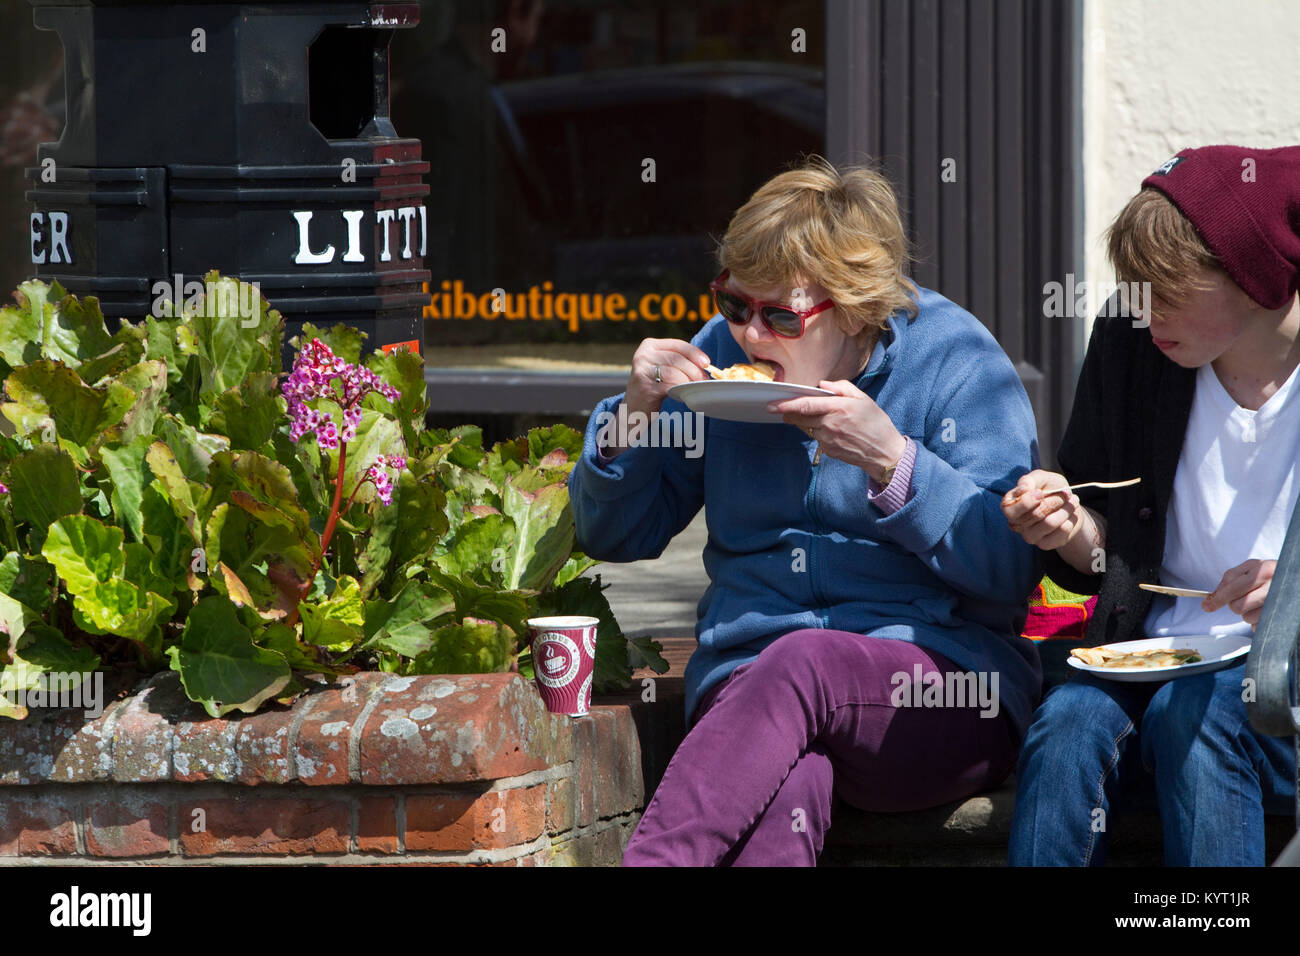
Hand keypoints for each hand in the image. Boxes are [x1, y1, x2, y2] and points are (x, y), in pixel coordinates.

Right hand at [623, 338, 712, 418]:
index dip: (694, 353)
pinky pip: (669, 386)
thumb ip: (678, 360)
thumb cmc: (653, 386)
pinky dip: (680, 390)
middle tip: (703, 380)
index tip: (706, 363)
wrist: (633, 409)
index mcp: (649, 345)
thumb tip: (705, 364)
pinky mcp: (644, 387)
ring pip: (674, 372)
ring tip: (695, 388)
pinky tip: (683, 394)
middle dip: (694, 369)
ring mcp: (642, 371)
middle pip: (677, 359)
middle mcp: (643, 355)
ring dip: (688, 381)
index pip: (677, 345)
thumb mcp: (662, 367)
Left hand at [766, 379, 905, 480]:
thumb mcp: (863, 399)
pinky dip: (817, 432)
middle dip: (789, 413)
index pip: (806, 405)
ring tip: (816, 417)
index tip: (772, 404)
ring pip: (806, 428)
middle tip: (783, 409)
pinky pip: (816, 438)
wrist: (884, 452)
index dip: (786, 405)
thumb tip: (822, 385)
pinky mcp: (828, 450)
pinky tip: (830, 430)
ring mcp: (828, 439)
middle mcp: (830, 424)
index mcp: (838, 408)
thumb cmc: (876, 423)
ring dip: (804, 422)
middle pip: (799, 418)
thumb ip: (841, 388)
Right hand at [1001, 470, 1093, 550]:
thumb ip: (1030, 479)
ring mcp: (1030, 536)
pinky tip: (1070, 516)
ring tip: (1072, 502)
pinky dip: (1070, 521)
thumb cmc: (1050, 489)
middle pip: (1035, 514)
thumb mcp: (1041, 478)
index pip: (1011, 510)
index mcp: (1010, 506)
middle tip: (1065, 494)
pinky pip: (1061, 533)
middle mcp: (1016, 524)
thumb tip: (1024, 488)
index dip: (1027, 501)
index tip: (1040, 492)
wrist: (1067, 504)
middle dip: (1055, 500)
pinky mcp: (1045, 544)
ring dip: (1066, 510)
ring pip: (1049, 523)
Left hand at [1202, 559, 1274, 627]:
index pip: (1232, 589)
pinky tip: (1265, 609)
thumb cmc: (1270, 573)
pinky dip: (1258, 620)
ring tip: (1258, 602)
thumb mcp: (1251, 568)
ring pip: (1247, 618)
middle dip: (1234, 605)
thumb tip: (1212, 597)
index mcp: (1263, 570)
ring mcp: (1279, 602)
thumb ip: (1230, 578)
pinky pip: (1258, 625)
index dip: (1217, 599)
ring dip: (1247, 613)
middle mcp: (1273, 586)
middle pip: (1238, 606)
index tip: (1207, 606)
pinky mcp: (1281, 617)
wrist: (1294, 578)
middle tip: (1242, 599)